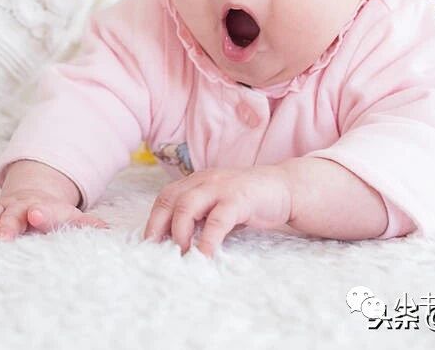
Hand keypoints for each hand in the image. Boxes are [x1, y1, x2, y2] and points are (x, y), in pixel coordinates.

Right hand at [0, 189, 107, 240]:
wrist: (30, 196)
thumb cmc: (51, 214)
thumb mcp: (70, 218)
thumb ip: (86, 225)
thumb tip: (107, 230)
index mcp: (41, 209)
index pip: (43, 211)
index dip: (40, 214)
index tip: (36, 215)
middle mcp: (17, 208)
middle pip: (11, 215)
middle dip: (6, 225)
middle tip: (3, 239)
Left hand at [142, 166, 292, 256]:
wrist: (285, 188)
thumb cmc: (249, 202)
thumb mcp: (218, 206)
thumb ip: (201, 217)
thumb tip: (179, 243)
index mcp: (196, 181)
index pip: (166, 196)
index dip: (154, 219)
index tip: (149, 242)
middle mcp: (204, 180)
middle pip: (170, 199)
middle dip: (159, 226)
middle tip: (158, 250)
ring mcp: (221, 187)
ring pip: (187, 206)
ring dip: (180, 232)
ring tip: (182, 254)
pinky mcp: (239, 199)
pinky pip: (217, 220)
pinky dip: (207, 239)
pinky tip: (205, 255)